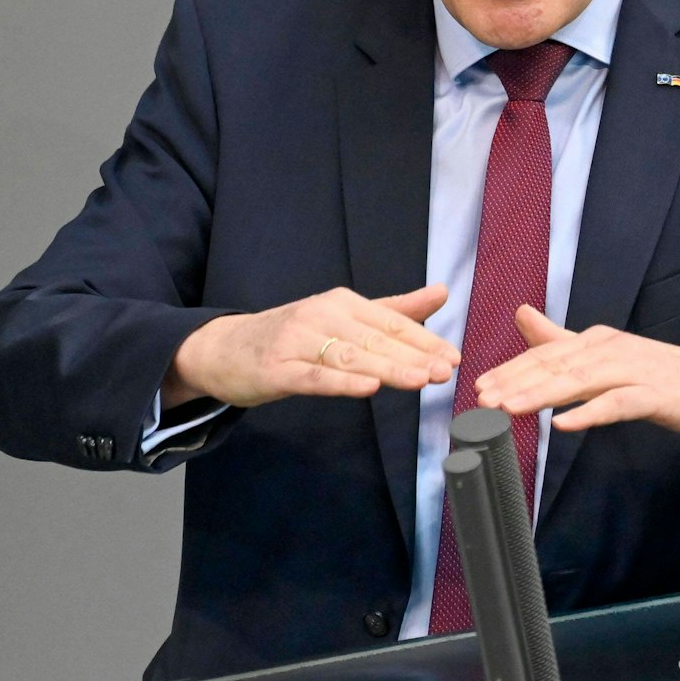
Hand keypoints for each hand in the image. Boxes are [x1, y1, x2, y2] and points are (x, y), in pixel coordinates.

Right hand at [163, 284, 458, 407]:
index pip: (392, 323)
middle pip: (376, 340)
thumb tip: (442, 292)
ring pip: (350, 357)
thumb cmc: (292, 335)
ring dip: (388, 368)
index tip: (454, 357)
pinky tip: (368, 388)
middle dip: (414, 356)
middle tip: (446, 371)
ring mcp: (298, 341)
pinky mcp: (278, 369)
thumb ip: (394, 309)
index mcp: (343, 303)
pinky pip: (315, 376)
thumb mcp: (343, 317)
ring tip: (420, 379)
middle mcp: (322, 316)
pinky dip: (342, 382)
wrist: (225, 348)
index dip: (425, 341)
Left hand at [473, 306, 679, 440]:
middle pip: (555, 366)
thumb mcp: (606, 353)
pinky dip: (589, 413)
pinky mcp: (654, 394)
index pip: (544, 355)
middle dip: (515, 383)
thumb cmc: (662, 372)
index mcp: (596, 341)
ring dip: (541, 395)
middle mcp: (611, 349)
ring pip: (579, 382)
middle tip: (481, 400)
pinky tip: (564, 424)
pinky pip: (617, 404)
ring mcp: (634, 370)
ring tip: (508, 409)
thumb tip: (521, 314)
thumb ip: (561, 339)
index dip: (510, 370)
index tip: (478, 387)